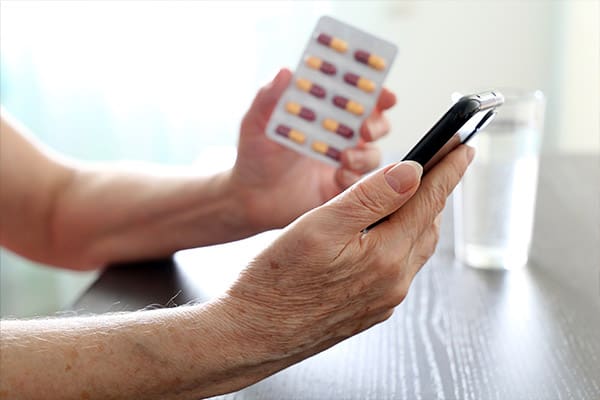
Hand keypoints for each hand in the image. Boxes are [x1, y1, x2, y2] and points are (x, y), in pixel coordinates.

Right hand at [225, 145, 473, 359]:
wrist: (254, 336)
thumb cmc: (276, 283)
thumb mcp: (320, 226)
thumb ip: (371, 197)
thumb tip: (413, 171)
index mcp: (385, 257)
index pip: (428, 201)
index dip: (448, 169)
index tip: (464, 147)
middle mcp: (393, 282)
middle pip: (427, 224)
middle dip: (437, 191)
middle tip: (443, 163)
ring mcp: (384, 300)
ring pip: (416, 247)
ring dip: (421, 216)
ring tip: (419, 193)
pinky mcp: (371, 310)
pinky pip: (400, 268)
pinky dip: (403, 241)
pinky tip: (388, 233)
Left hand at [230, 68, 396, 231]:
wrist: (251, 197)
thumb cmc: (255, 154)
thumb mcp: (256, 121)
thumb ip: (269, 96)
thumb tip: (286, 71)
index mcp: (325, 113)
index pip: (359, 96)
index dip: (377, 92)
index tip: (382, 93)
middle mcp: (340, 136)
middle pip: (376, 124)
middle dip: (377, 124)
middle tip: (364, 128)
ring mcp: (344, 163)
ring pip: (372, 154)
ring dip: (364, 154)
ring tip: (344, 157)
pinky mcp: (342, 188)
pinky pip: (360, 182)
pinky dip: (353, 177)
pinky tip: (337, 176)